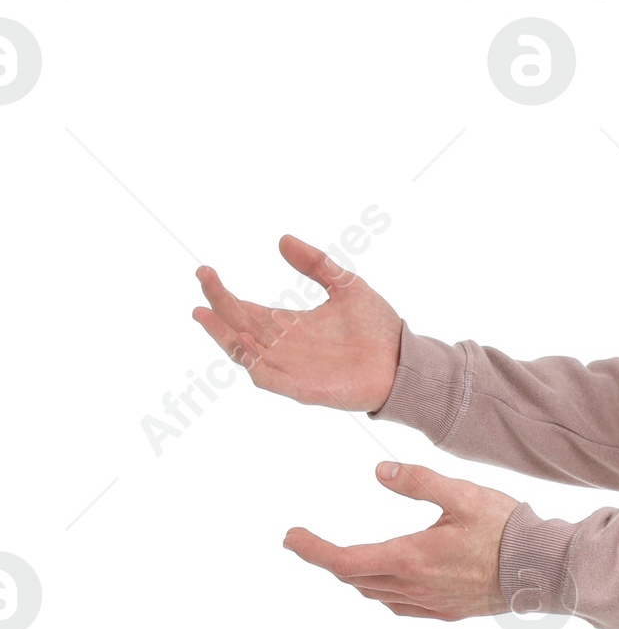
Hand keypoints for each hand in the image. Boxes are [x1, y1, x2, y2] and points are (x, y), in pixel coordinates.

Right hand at [192, 234, 402, 410]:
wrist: (404, 361)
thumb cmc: (377, 328)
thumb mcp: (345, 285)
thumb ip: (316, 264)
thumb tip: (282, 240)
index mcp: (290, 326)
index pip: (246, 310)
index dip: (223, 294)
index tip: (205, 271)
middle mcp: (285, 348)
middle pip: (240, 328)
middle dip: (219, 306)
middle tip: (204, 280)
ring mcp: (292, 370)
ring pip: (247, 355)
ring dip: (227, 336)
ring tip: (208, 314)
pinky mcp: (305, 388)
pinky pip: (272, 380)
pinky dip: (255, 365)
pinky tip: (243, 346)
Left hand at [284, 463, 519, 620]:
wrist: (542, 568)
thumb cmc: (506, 529)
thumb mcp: (461, 494)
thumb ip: (417, 481)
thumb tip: (378, 472)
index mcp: (410, 558)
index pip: (343, 560)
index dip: (311, 550)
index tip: (290, 538)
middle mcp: (414, 587)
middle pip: (354, 578)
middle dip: (326, 560)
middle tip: (305, 542)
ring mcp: (430, 604)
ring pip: (375, 594)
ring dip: (353, 576)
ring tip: (341, 558)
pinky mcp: (447, 612)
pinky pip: (399, 607)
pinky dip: (380, 592)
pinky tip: (384, 583)